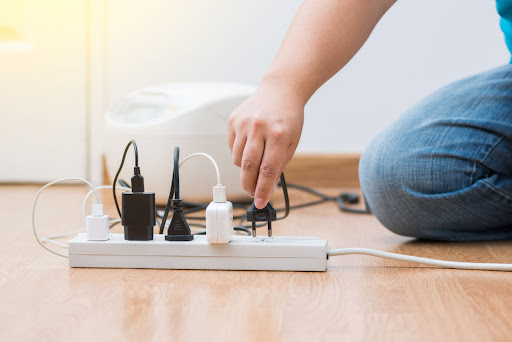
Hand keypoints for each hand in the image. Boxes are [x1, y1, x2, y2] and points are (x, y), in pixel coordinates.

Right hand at [228, 80, 304, 208]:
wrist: (280, 90)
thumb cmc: (288, 118)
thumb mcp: (292, 142)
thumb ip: (279, 165)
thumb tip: (266, 187)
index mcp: (278, 135)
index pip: (268, 170)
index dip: (263, 190)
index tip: (260, 202)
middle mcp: (258, 128)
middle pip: (248, 166)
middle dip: (248, 185)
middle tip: (252, 194)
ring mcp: (244, 123)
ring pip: (237, 159)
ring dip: (245, 168)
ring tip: (255, 161)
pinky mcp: (233, 121)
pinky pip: (232, 147)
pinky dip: (239, 152)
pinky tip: (250, 144)